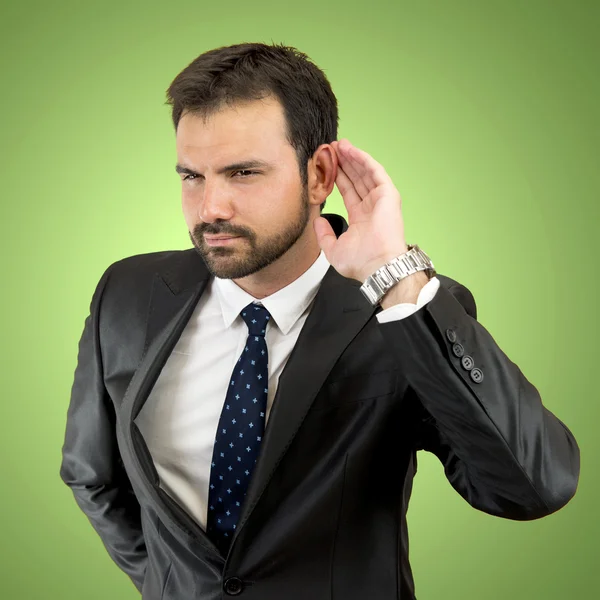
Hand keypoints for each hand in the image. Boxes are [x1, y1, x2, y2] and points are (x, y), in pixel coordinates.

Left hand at [313, 139, 407, 282]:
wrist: (377, 265)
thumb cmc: (361, 263)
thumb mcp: (333, 250)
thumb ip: (324, 235)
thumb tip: (318, 221)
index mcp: (361, 219)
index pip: (348, 192)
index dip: (338, 178)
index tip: (327, 167)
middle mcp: (372, 207)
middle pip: (356, 179)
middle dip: (344, 164)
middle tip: (331, 150)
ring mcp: (380, 200)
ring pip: (364, 173)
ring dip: (352, 158)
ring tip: (338, 145)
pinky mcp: (388, 194)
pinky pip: (374, 172)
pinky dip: (363, 160)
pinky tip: (351, 151)